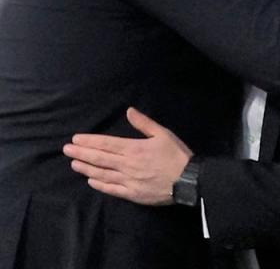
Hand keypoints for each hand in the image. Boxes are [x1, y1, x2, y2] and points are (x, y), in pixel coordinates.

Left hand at [62, 107, 191, 205]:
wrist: (188, 181)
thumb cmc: (176, 155)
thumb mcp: (164, 134)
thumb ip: (144, 123)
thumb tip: (129, 111)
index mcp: (134, 149)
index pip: (106, 144)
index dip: (90, 141)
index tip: (76, 139)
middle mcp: (127, 165)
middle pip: (100, 159)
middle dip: (81, 153)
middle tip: (66, 150)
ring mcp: (128, 181)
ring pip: (102, 174)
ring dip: (86, 169)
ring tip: (74, 164)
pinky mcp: (132, 194)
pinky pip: (112, 189)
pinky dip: (100, 185)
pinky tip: (91, 181)